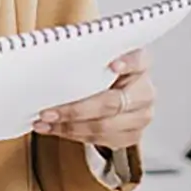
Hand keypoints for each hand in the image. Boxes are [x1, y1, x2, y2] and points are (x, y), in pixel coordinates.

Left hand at [31, 48, 154, 149]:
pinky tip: (55, 128)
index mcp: (140, 64)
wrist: (113, 89)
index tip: (112, 65)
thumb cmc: (101, 70)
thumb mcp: (97, 56)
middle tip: (49, 111)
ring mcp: (141, 116)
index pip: (138, 61)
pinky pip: (101, 140)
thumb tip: (58, 50)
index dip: (127, 63)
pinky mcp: (132, 135)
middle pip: (112, 103)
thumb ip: (87, 53)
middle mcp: (144, 91)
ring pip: (104, 127)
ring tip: (45, 122)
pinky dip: (74, 135)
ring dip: (69, 127)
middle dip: (76, 110)